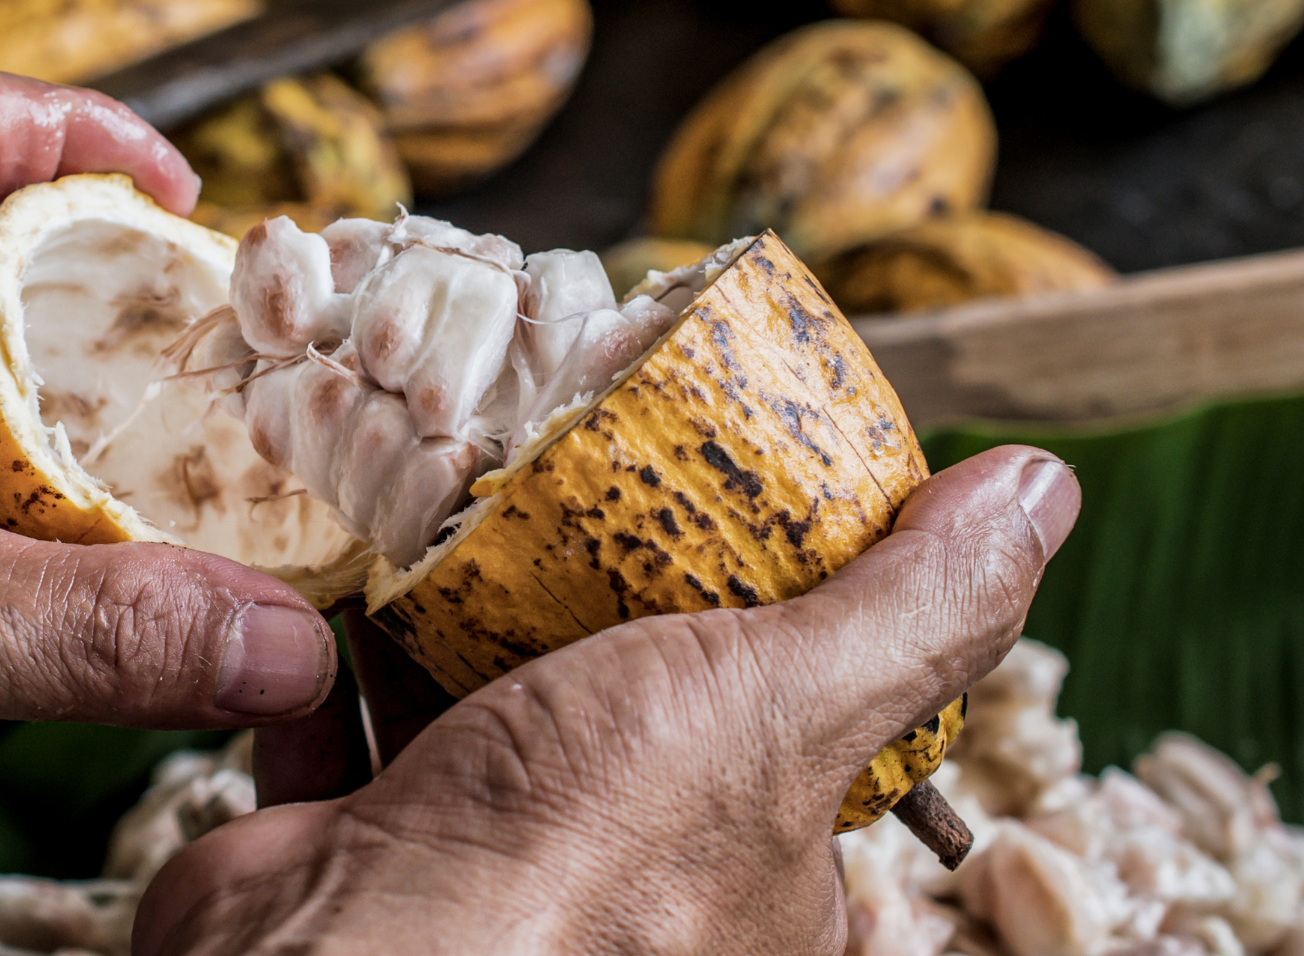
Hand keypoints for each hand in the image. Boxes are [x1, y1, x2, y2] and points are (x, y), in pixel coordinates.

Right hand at [134, 445, 1080, 955]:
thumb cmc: (577, 862)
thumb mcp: (779, 708)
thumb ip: (905, 613)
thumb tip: (1037, 494)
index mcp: (758, 886)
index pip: (793, 735)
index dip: (768, 621)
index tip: (723, 512)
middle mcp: (622, 891)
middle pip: (622, 706)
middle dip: (588, 599)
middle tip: (571, 480)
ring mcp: (480, 871)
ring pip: (477, 711)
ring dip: (453, 613)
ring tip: (450, 502)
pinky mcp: (356, 846)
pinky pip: (351, 729)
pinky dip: (334, 658)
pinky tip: (338, 588)